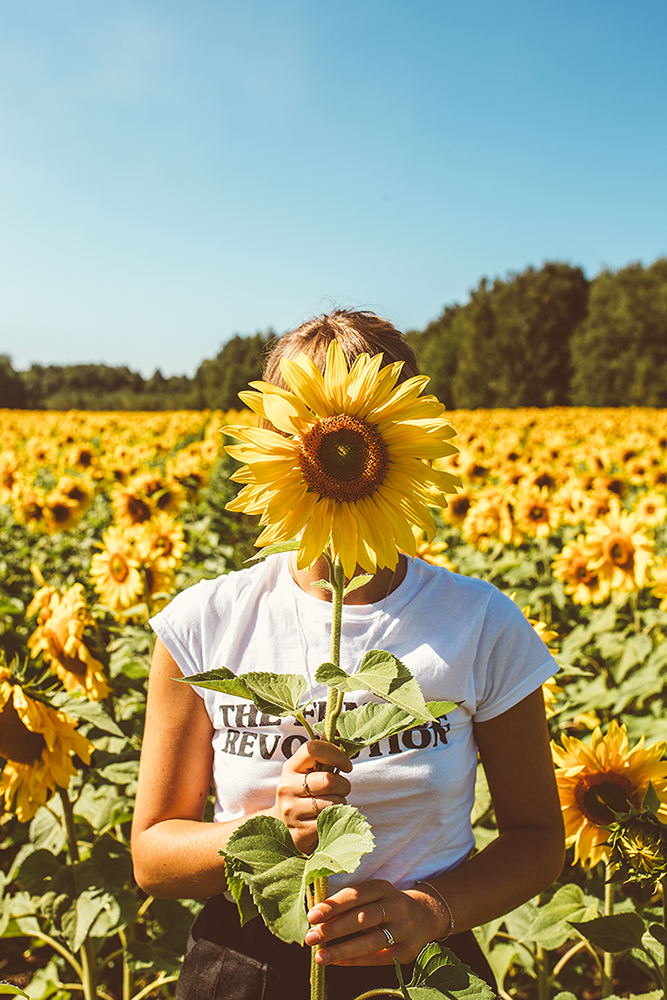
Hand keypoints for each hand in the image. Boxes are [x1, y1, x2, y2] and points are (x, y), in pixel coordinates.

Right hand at [273, 740, 351, 852]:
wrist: (280, 827)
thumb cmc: (302, 793)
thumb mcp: (307, 771)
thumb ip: (322, 753)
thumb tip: (335, 730)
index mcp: (291, 767)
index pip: (313, 749)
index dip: (335, 753)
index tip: (346, 765)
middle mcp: (287, 787)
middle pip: (329, 780)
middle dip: (343, 785)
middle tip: (341, 789)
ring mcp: (291, 811)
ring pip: (333, 803)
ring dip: (341, 805)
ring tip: (332, 805)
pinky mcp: (299, 833)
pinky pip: (330, 823)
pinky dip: (335, 822)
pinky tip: (326, 821)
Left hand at [304, 879, 442, 966]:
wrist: (424, 916)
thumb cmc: (386, 905)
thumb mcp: (374, 894)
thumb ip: (349, 901)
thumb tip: (316, 912)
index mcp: (384, 888)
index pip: (356, 895)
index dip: (334, 905)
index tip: (312, 916)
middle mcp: (396, 907)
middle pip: (362, 918)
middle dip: (334, 928)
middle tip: (311, 937)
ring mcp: (404, 930)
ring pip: (370, 942)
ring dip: (342, 950)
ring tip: (319, 957)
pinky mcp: (407, 951)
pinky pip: (378, 958)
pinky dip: (355, 961)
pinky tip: (337, 961)